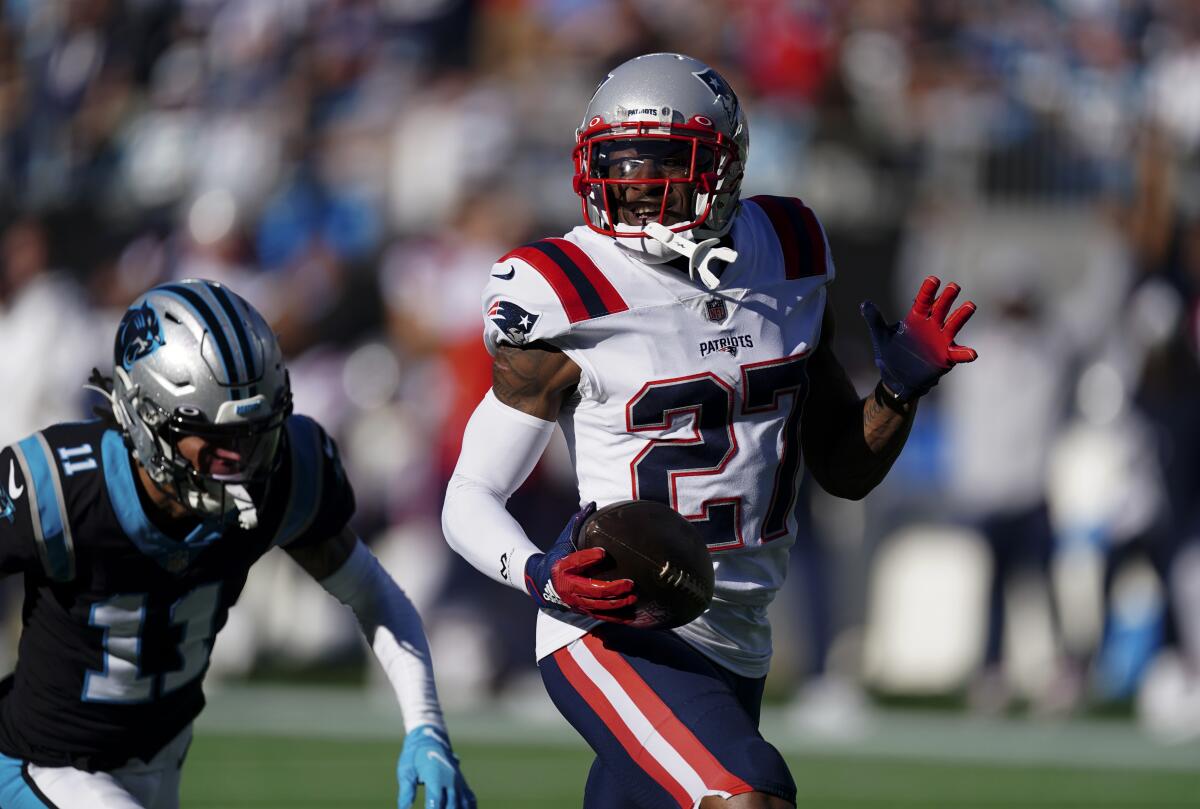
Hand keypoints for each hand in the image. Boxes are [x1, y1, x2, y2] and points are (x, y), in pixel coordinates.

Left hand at [397, 725, 474, 808]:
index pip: (436, 804)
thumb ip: (407, 791)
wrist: (429, 738)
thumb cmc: (413, 756)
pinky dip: (469, 808)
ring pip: (463, 805)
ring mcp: (458, 782)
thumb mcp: (406, 771)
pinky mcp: (461, 782)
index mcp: (436, 778)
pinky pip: (470, 799)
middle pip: (452, 808)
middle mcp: (450, 781)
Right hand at [524, 502, 636, 618]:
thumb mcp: (563, 540)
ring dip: (617, 602)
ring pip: (599, 605)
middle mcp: (568, 586)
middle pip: (593, 589)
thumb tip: (592, 503)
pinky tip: (631, 615)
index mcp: (562, 567)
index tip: (603, 552)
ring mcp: (575, 601)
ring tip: (633, 596)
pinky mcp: (581, 610)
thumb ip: (577, 523)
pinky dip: (616, 616)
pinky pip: (600, 616)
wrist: (539, 582)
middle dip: (613, 588)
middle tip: (630, 582)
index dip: (589, 557)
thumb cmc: (556, 557)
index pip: (576, 562)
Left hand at [860, 275, 977, 400]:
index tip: (933, 279)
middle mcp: (932, 326)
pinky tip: (972, 353)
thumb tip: (864, 304)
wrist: (897, 377)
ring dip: (961, 316)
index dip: (928, 290)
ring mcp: (941, 340)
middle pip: (941, 309)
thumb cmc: (890, 353)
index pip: (923, 301)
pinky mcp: (946, 356)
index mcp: (916, 318)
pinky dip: (965, 353)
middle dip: (947, 298)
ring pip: (953, 325)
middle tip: (954, 287)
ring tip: (970, 306)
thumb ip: (874, 320)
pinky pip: (958, 354)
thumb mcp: (880, 336)